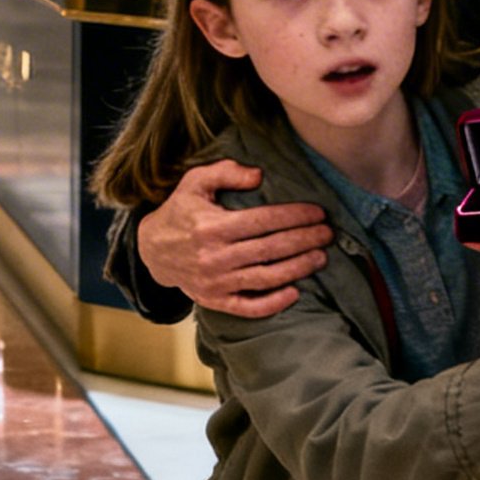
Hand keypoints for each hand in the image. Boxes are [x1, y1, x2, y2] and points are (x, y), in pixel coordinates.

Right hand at [136, 160, 330, 315]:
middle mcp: (215, 256)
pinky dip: (273, 303)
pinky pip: (248, 306)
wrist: (151, 250)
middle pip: (270, 249)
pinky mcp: (215, 300)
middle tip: (328, 234)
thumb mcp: (195, 182)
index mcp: (212, 226)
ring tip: (320, 257)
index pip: (263, 221)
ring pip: (266, 277)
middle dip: (304, 240)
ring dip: (298, 268)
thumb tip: (259, 175)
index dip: (294, 216)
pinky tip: (295, 292)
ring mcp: (216, 282)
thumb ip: (226, 172)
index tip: (318, 213)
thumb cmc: (179, 211)